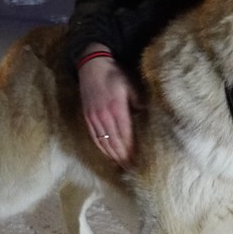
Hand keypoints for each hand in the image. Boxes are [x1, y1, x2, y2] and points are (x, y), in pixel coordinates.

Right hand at [78, 45, 140, 166]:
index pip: (125, 134)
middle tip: (130, 168)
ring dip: (113, 154)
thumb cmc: (114, 75)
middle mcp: (104, 115)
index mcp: (116, 108)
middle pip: (114, 141)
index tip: (137, 159)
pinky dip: (101, 147)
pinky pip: (95, 137)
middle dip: (122, 156)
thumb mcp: (130, 85)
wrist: (92, 66)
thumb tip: (145, 115)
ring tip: (121, 165)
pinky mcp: (87, 117)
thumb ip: (138, 101)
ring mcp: (94, 117)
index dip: (130, 148)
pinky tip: (108, 154)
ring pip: (103, 141)